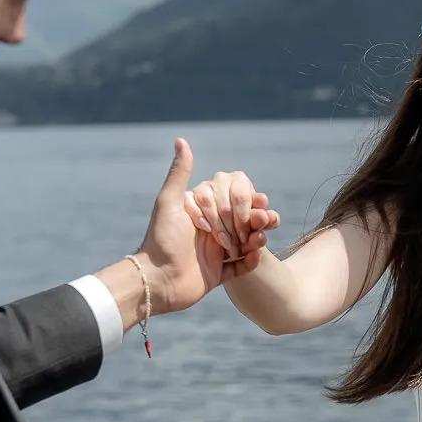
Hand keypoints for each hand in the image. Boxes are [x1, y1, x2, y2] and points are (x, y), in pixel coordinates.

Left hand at [137, 141, 278, 313]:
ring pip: (246, 243)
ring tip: (259, 241)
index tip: (260, 201)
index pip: (232, 202)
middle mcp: (209, 231)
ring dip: (257, 240)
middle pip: (242, 222)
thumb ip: (180, 173)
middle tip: (265, 222)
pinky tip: (254, 256)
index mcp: (201, 213)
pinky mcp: (218, 274)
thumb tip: (180, 140)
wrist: (157, 280)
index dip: (247, 202)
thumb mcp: (169, 202)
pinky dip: (250, 262)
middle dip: (256, 221)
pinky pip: (241, 267)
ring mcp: (215, 253)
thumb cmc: (161, 239)